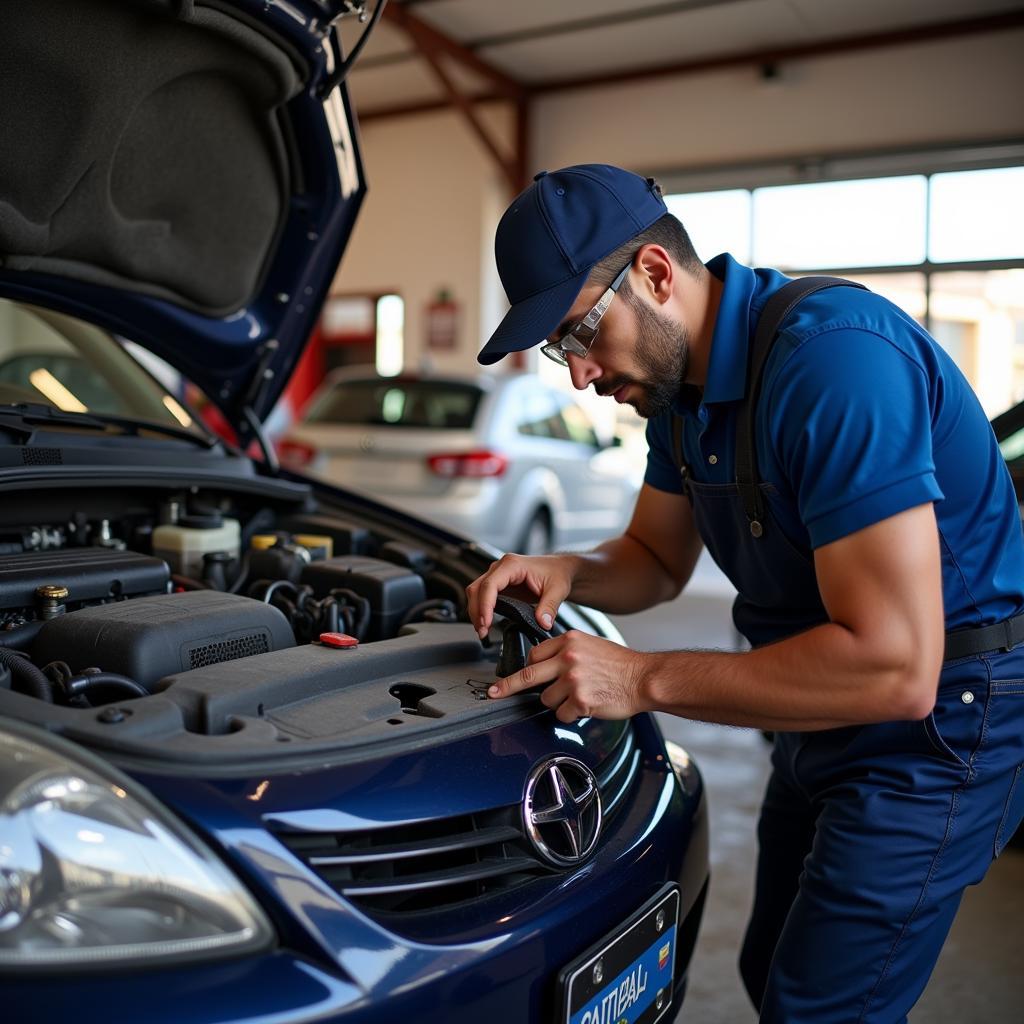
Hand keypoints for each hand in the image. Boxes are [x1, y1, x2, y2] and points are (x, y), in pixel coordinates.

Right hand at [466, 553, 575, 639]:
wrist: (560, 569)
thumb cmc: (558, 573)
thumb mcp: (557, 590)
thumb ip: (550, 607)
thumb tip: (543, 623)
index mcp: (513, 565)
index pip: (490, 584)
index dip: (485, 604)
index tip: (486, 622)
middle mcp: (501, 567)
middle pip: (478, 588)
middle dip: (476, 611)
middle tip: (482, 631)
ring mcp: (498, 575)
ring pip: (476, 592)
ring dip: (476, 612)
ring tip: (483, 631)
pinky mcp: (498, 585)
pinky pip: (482, 596)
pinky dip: (481, 610)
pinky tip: (485, 624)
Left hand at [488, 630, 650, 722]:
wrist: (643, 678)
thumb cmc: (620, 664)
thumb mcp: (590, 644)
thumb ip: (566, 651)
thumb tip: (544, 664)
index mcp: (569, 641)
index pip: (534, 655)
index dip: (527, 667)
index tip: (512, 674)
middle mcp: (568, 658)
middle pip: (528, 675)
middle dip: (507, 686)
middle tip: (495, 692)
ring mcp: (573, 679)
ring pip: (546, 699)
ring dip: (557, 703)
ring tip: (577, 697)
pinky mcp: (580, 700)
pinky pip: (562, 713)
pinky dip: (570, 714)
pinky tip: (585, 706)